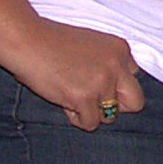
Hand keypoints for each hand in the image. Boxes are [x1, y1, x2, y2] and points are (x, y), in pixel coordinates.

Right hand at [15, 20, 144, 129]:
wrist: (27, 40)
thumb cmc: (51, 42)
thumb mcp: (91, 44)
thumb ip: (107, 62)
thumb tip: (113, 90)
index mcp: (120, 49)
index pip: (133, 78)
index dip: (114, 84)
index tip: (94, 81)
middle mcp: (116, 65)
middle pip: (135, 102)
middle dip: (116, 106)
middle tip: (93, 101)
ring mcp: (102, 82)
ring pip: (110, 116)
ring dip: (91, 112)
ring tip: (71, 97)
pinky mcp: (84, 97)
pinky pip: (91, 123)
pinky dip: (76, 118)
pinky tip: (63, 101)